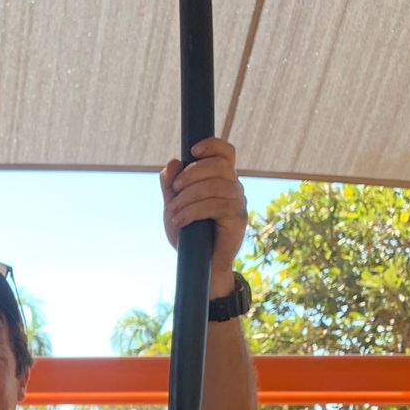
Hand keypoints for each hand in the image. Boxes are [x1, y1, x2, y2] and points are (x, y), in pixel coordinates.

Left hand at [159, 136, 247, 292]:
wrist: (199, 265)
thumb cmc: (188, 234)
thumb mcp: (174, 206)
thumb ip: (171, 185)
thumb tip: (174, 162)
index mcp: (221, 179)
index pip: (226, 152)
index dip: (213, 145)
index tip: (192, 151)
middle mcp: (234, 186)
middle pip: (218, 165)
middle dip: (192, 174)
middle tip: (175, 190)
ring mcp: (238, 202)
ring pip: (214, 186)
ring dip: (187, 198)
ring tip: (173, 214)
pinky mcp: (238, 218)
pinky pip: (215, 205)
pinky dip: (192, 211)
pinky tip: (180, 221)